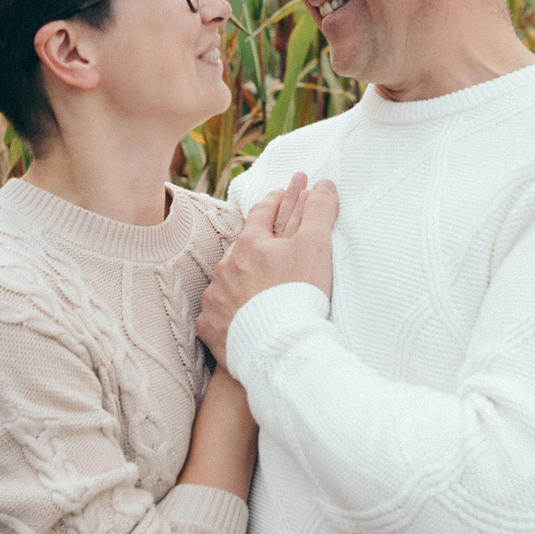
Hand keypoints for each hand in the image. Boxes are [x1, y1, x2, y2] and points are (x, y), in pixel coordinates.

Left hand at [197, 173, 337, 367]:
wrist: (279, 349)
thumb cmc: (300, 295)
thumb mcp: (316, 247)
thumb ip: (319, 213)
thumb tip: (324, 183)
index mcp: (250, 244)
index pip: (262, 213)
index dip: (275, 201)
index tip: (282, 192)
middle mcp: (225, 267)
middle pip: (241, 247)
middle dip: (255, 242)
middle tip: (267, 242)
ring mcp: (215, 298)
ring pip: (227, 280)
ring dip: (240, 278)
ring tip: (255, 285)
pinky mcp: (210, 326)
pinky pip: (217, 313)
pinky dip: (228, 311)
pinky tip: (238, 315)